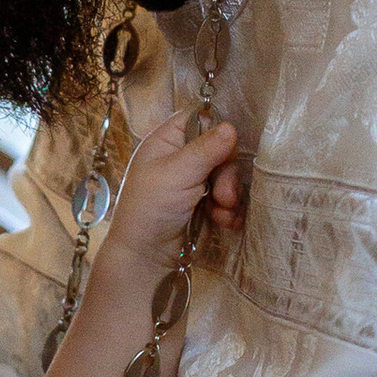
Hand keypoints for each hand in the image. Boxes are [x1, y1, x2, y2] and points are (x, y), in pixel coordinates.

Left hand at [108, 108, 243, 257]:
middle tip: (223, 196)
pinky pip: (227, 198)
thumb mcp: (176, 174)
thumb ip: (205, 150)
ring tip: (222, 215)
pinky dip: (229, 210)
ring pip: (227, 175)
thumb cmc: (151, 209)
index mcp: (166, 141)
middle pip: (220, 149)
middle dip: (226, 174)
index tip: (224, 149)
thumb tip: (231, 126)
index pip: (198, 118)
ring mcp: (193, 181)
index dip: (215, 130)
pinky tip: (226, 223)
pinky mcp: (203, 204)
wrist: (145, 258)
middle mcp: (180, 157)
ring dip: (230, 196)